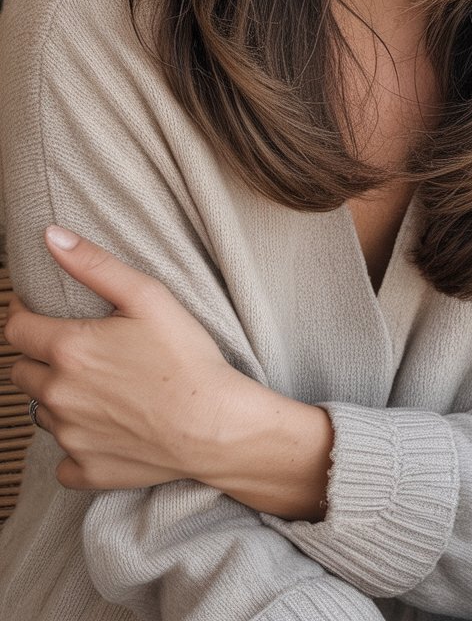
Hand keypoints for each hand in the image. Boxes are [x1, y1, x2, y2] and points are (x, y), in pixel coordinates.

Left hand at [4, 225, 251, 491]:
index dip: (23, 315)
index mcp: (69, 350)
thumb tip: (51, 236)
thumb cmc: (186, 357)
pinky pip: (62, 459)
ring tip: (98, 387)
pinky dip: (76, 444)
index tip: (38, 312)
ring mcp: (70, 437)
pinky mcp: (86, 470)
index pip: (16, 330)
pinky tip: (104, 428)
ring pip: (41, 413)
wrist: (215, 425)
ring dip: (58, 398)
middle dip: (39, 358)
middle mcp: (59, 395)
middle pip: (21, 373)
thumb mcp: (148, 296)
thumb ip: (94, 264)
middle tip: (78, 350)